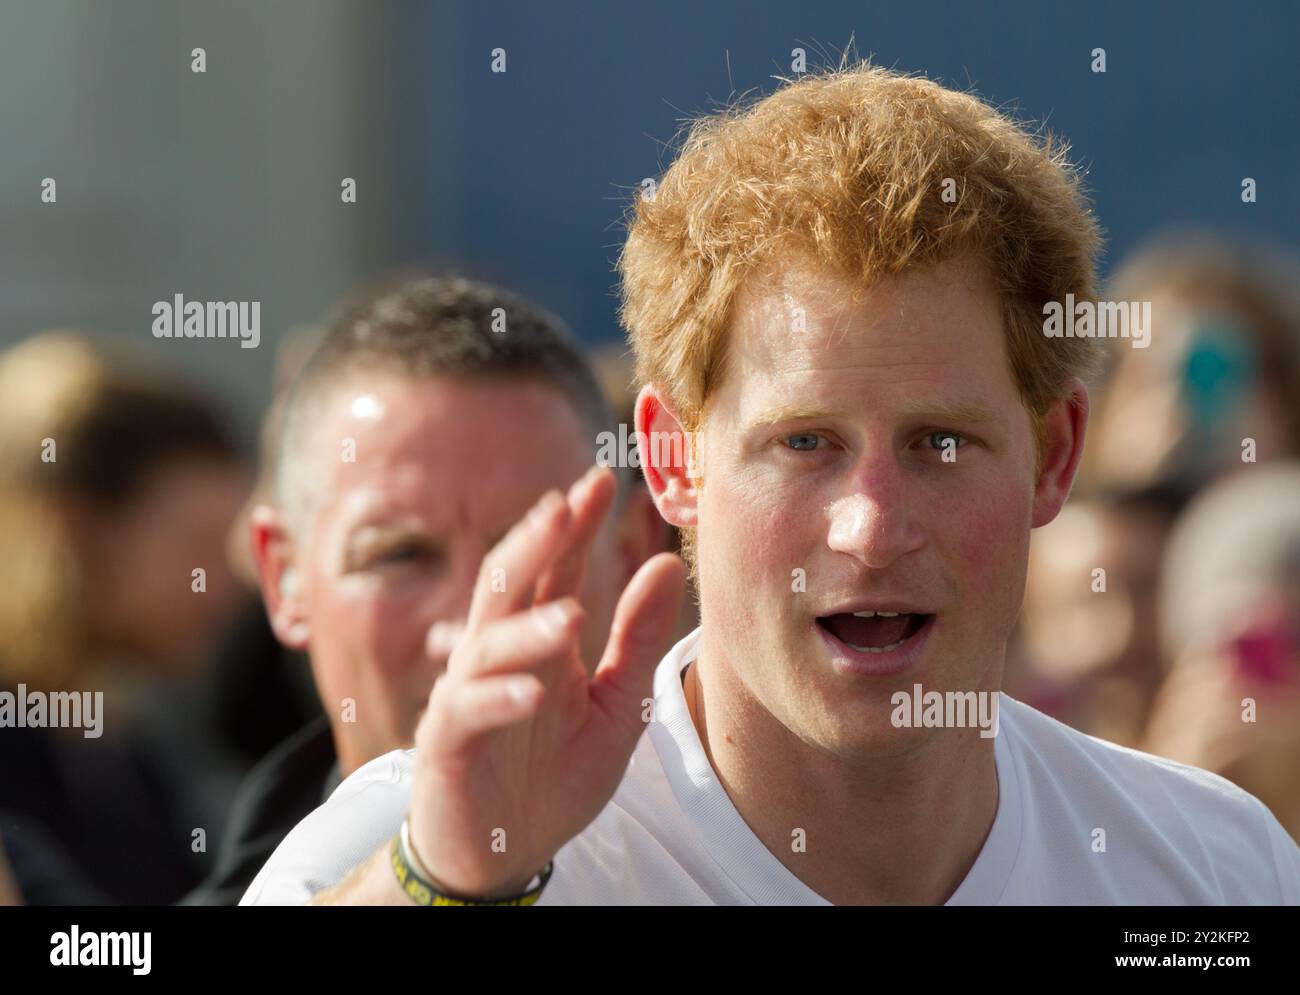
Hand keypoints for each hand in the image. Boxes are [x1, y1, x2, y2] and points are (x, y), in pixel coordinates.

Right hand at [406, 465, 684, 897]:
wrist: (505, 854)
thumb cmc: (554, 775)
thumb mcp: (615, 704)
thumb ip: (637, 638)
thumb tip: (667, 562)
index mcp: (539, 641)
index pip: (555, 569)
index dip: (575, 526)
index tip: (604, 479)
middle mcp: (498, 655)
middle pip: (509, 584)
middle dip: (535, 543)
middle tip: (565, 504)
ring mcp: (466, 694)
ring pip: (488, 645)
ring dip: (528, 629)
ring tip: (572, 615)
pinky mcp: (446, 742)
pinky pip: (468, 711)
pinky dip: (499, 699)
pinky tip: (533, 691)